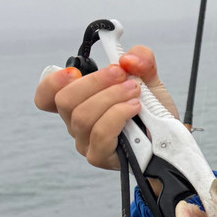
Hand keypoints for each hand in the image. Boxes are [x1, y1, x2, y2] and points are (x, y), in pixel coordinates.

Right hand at [34, 46, 178, 170]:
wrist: (171, 140)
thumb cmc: (152, 112)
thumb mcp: (149, 78)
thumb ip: (141, 59)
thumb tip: (127, 59)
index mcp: (79, 103)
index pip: (46, 96)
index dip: (52, 82)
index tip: (74, 71)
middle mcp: (77, 124)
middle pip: (65, 101)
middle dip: (95, 82)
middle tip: (122, 75)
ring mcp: (86, 142)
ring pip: (83, 116)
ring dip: (111, 97)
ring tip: (135, 91)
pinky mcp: (99, 157)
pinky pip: (100, 133)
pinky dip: (117, 115)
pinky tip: (134, 108)